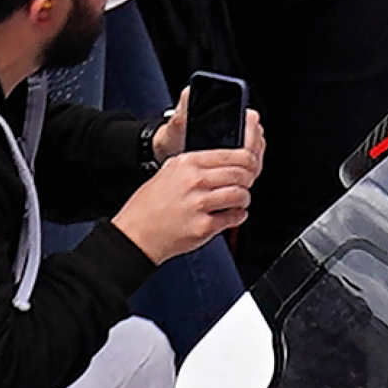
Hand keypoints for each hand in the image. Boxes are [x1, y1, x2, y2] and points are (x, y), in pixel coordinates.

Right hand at [114, 143, 260, 264]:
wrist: (137, 233)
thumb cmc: (149, 205)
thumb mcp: (169, 172)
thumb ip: (194, 164)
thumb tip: (223, 160)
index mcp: (187, 163)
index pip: (230, 154)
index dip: (247, 160)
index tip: (250, 165)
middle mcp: (193, 181)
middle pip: (240, 174)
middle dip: (248, 180)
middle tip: (245, 184)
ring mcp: (199, 204)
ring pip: (240, 195)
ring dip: (244, 199)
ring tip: (238, 201)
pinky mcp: (203, 227)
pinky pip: (234, 218)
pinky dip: (238, 216)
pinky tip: (232, 215)